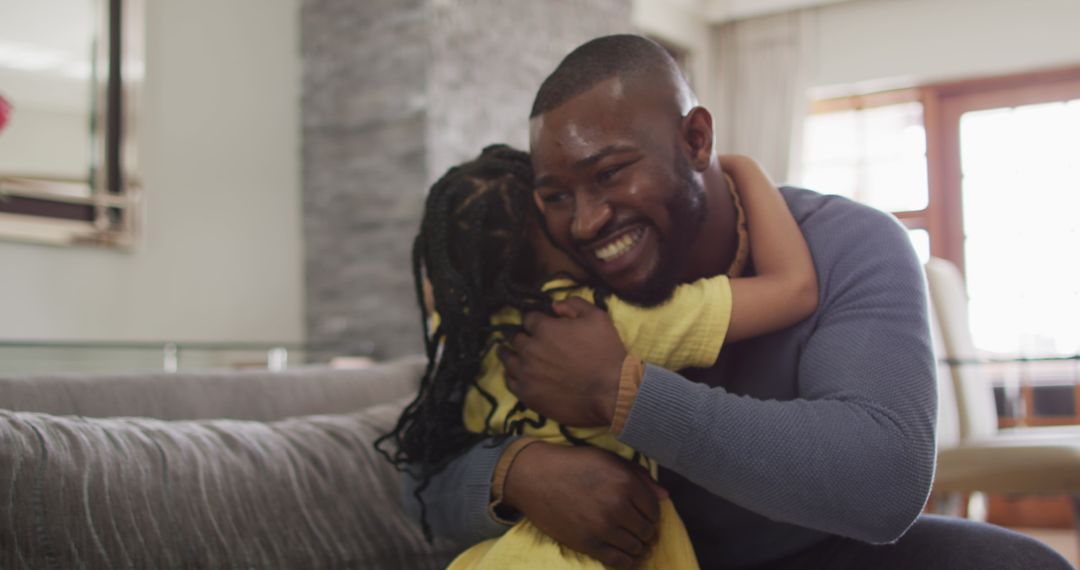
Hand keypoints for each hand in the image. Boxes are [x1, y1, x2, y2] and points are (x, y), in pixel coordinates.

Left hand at [498, 297, 627, 426]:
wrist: (611, 392)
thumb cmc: (606, 353)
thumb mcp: (597, 317)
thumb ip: (574, 304)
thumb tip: (554, 306)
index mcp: (544, 328)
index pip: (528, 318)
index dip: (533, 319)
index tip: (536, 323)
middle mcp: (530, 349)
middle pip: (515, 338)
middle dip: (520, 335)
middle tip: (523, 338)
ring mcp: (526, 373)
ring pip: (507, 358)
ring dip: (508, 353)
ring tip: (506, 352)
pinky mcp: (528, 394)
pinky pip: (509, 381)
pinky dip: (511, 375)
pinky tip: (513, 374)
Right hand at [503, 442, 666, 568]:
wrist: (534, 477)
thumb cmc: (574, 464)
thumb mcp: (609, 460)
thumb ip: (639, 476)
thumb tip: (665, 496)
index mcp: (625, 482)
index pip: (654, 509)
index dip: (653, 514)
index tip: (647, 516)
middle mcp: (617, 506)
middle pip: (646, 530)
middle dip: (647, 532)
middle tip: (642, 531)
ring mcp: (602, 528)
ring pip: (635, 547)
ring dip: (639, 547)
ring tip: (635, 544)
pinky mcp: (588, 544)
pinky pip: (618, 561)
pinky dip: (628, 562)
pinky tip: (628, 558)